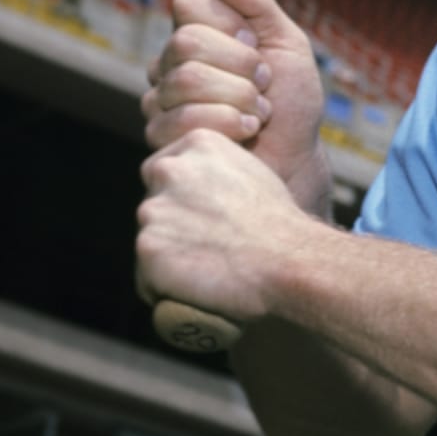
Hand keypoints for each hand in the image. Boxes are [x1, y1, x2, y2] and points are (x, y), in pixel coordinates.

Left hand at [137, 127, 317, 322]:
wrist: (289, 262)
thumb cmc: (281, 226)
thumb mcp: (254, 173)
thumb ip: (219, 172)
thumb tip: (207, 189)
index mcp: (197, 143)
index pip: (165, 170)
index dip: (182, 199)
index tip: (204, 220)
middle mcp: (169, 169)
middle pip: (154, 204)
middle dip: (172, 226)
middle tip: (208, 249)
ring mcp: (154, 209)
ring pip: (150, 241)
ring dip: (170, 259)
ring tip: (209, 272)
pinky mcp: (148, 248)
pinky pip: (147, 278)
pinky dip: (165, 289)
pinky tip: (197, 291)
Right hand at [143, 0, 328, 207]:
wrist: (297, 159)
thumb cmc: (293, 104)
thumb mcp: (288, 45)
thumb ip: (258, 6)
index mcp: (199, 36)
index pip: (187, 4)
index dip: (226, 22)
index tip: (255, 43)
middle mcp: (172, 64)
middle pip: (185, 42)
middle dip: (239, 65)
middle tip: (264, 85)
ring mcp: (161, 101)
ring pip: (183, 81)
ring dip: (238, 98)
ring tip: (259, 114)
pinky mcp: (162, 138)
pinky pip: (180, 119)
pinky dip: (227, 124)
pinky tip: (245, 134)